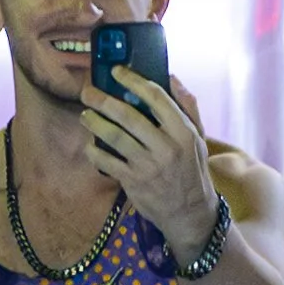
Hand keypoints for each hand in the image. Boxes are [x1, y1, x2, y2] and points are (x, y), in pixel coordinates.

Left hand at [80, 71, 220, 262]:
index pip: (157, 98)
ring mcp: (148, 165)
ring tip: (85, 115)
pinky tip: (89, 145)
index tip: (116, 71)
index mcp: (183, 131)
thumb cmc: (192, 169)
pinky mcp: (134, 182)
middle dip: (104, 100)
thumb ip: (187, 106)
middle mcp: (166, 147)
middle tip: (87, 91)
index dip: (134, 81)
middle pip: (129, 116)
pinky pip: (108, 162)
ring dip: (95, 123)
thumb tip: (170, 76)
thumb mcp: (199, 137)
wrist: (189, 212)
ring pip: (115, 137)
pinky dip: (94, 152)